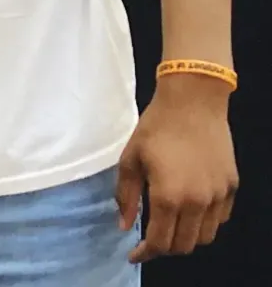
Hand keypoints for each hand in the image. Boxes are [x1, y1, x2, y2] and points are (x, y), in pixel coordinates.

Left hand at [115, 73, 236, 262]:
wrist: (193, 102)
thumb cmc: (156, 127)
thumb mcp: (131, 159)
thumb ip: (127, 195)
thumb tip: (124, 225)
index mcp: (169, 197)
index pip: (161, 242)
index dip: (145, 253)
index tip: (134, 254)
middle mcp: (198, 202)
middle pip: (184, 245)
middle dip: (165, 248)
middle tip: (150, 240)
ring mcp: (219, 196)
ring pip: (205, 236)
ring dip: (186, 238)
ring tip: (169, 226)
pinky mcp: (232, 186)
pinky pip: (220, 218)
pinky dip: (204, 222)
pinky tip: (190, 210)